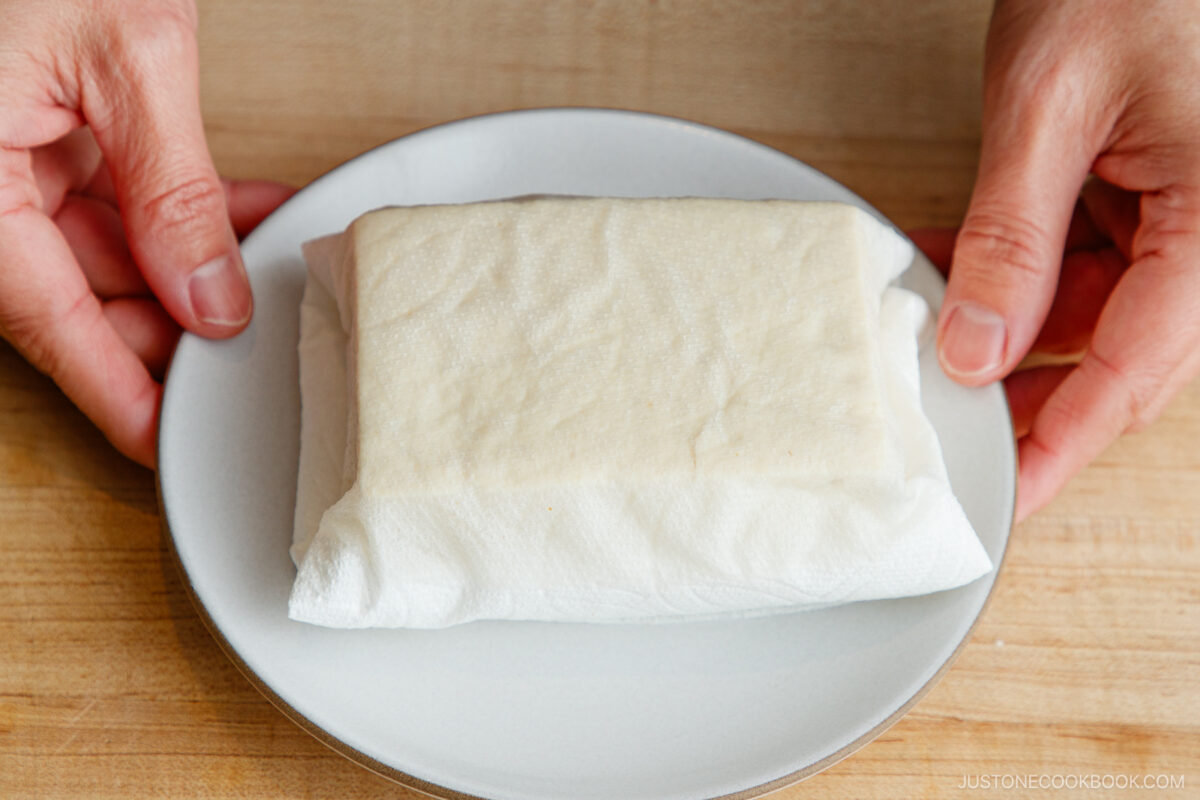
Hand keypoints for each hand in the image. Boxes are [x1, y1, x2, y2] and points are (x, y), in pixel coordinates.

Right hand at [0, 0, 292, 466]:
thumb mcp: (123, 53)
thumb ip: (169, 187)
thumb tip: (208, 296)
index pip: (47, 322)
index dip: (119, 393)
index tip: (171, 444)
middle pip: (79, 298)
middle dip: (178, 321)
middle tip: (256, 339)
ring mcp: (2, 162)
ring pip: (104, 255)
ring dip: (195, 260)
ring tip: (270, 257)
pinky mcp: (32, 137)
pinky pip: (109, 200)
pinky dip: (180, 208)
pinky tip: (244, 213)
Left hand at [917, 0, 1199, 520]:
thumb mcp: (1050, 107)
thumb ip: (1014, 234)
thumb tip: (978, 347)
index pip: (1138, 368)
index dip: (1065, 440)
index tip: (1006, 493)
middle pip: (1118, 357)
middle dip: (1028, 397)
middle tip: (947, 430)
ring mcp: (1178, 216)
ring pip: (1091, 318)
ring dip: (1002, 332)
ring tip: (922, 339)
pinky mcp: (1144, 195)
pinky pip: (1077, 262)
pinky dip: (1007, 273)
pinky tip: (940, 267)